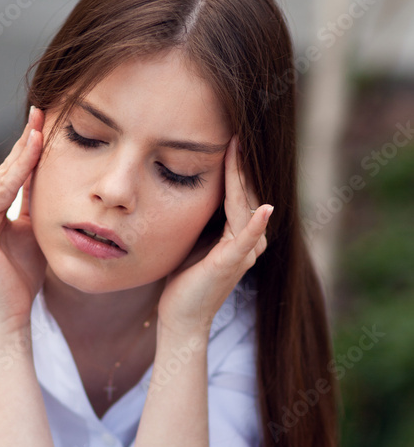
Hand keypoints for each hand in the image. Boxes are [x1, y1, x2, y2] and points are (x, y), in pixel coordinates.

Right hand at [0, 107, 46, 332]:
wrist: (10, 314)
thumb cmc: (20, 277)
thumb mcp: (33, 230)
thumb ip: (33, 204)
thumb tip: (45, 176)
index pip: (11, 172)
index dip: (26, 147)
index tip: (42, 120)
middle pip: (5, 173)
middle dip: (24, 145)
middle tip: (40, 114)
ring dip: (16, 159)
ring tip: (32, 134)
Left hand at [157, 136, 271, 336]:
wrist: (181, 317)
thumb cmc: (185, 279)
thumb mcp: (195, 239)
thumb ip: (204, 217)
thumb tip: (196, 187)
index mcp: (241, 234)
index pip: (240, 191)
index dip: (236, 164)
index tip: (230, 135)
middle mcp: (249, 242)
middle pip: (246, 194)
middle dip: (241, 163)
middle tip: (237, 130)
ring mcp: (242, 253)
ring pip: (244, 207)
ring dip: (242, 178)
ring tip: (239, 149)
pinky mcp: (230, 264)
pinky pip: (245, 239)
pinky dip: (255, 224)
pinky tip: (264, 207)